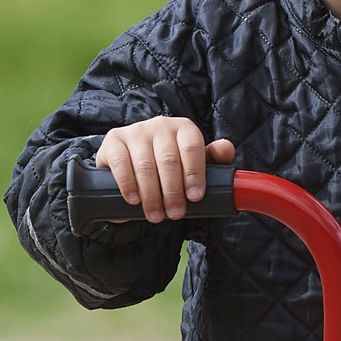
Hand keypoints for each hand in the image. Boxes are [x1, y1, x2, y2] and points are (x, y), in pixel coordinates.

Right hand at [93, 118, 233, 222]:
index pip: (192, 148)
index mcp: (184, 128)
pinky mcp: (114, 140)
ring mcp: (135, 131)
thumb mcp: (195, 162)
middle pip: (168, 160)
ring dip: (151, 195)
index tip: (195, 197)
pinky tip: (134, 200)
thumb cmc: (173, 165)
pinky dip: (128, 184)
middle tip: (175, 214)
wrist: (135, 161)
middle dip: (173, 192)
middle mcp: (160, 125)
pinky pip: (120, 163)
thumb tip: (226, 148)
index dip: (194, 174)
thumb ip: (214, 158)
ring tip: (156, 215)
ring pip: (145, 165)